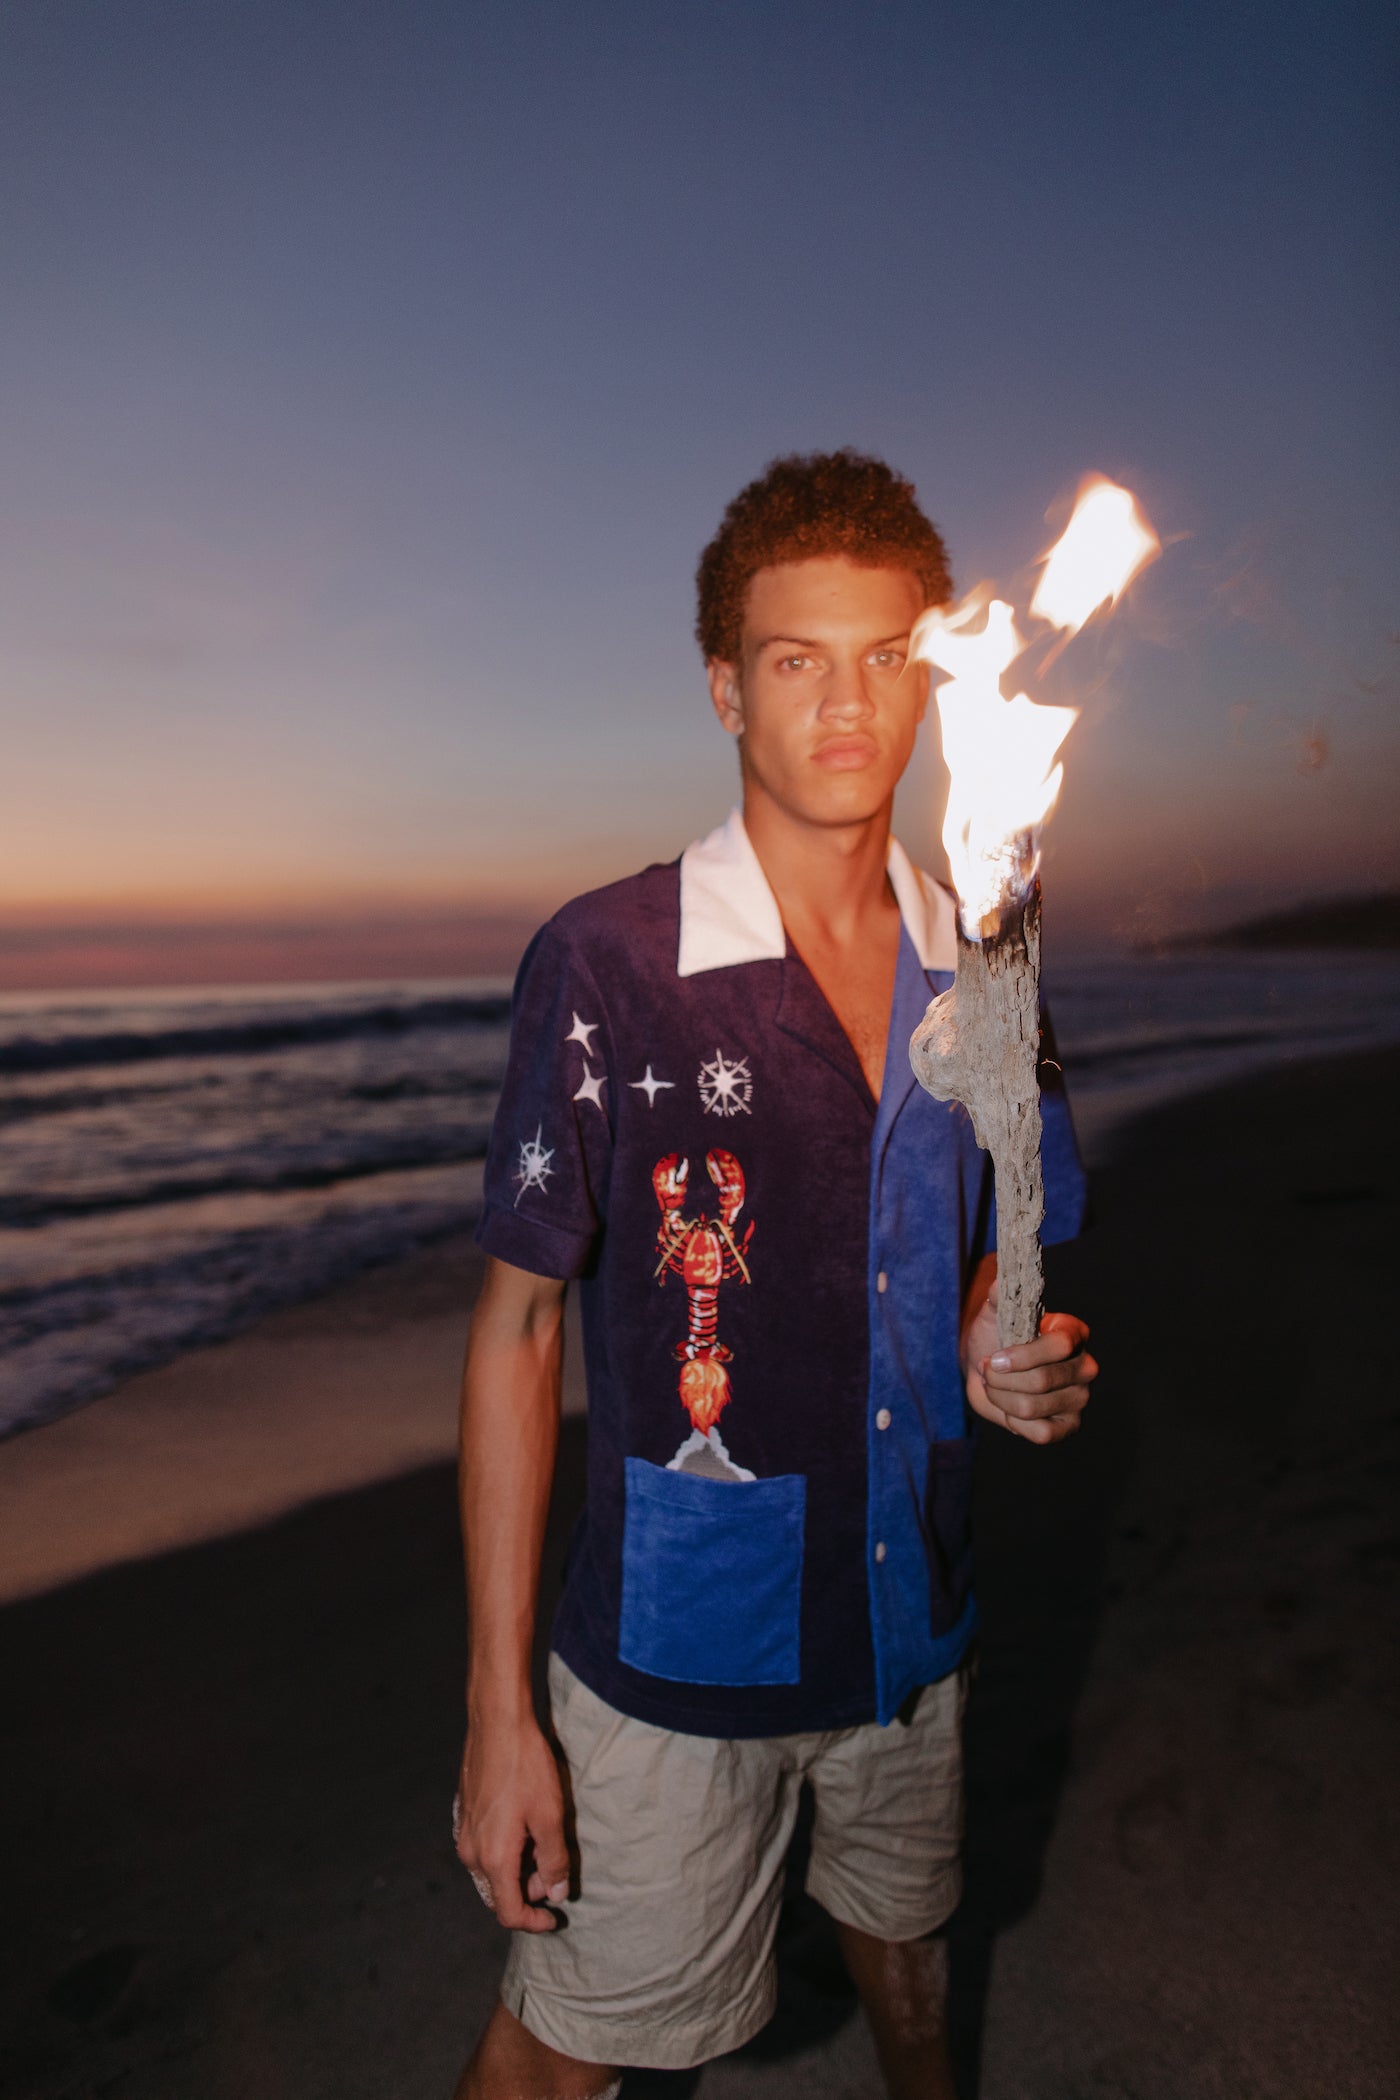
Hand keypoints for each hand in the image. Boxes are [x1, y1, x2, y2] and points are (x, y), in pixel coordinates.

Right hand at [454, 1710, 570, 1931]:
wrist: (497, 1723)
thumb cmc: (525, 1767)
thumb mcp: (550, 1816)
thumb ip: (553, 1861)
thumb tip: (557, 1894)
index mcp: (493, 1858)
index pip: (508, 1912)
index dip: (533, 1922)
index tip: (554, 1918)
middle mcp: (471, 1852)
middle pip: (498, 1893)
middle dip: (527, 1893)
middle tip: (555, 1872)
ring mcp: (464, 1832)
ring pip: (491, 1871)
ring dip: (517, 1870)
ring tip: (544, 1844)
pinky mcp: (464, 1815)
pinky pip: (484, 1849)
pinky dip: (505, 1852)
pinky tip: (526, 1827)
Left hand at [963, 1279, 1098, 1444]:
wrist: (987, 1367)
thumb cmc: (995, 1336)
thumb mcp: (994, 1312)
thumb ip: (999, 1295)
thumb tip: (1001, 1283)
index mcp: (1073, 1332)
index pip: (1058, 1346)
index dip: (1021, 1356)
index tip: (994, 1357)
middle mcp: (1085, 1366)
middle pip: (1041, 1381)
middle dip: (1001, 1379)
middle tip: (989, 1370)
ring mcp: (1080, 1398)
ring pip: (1032, 1408)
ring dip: (1001, 1398)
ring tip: (996, 1386)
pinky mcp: (1069, 1426)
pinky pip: (1040, 1433)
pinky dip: (1014, 1422)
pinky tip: (1010, 1408)